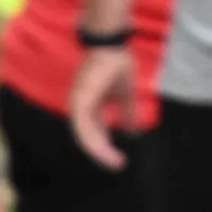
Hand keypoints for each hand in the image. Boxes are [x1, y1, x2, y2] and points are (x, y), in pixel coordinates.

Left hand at [68, 43, 141, 171]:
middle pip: (87, 138)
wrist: (112, 44)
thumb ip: (128, 113)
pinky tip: (105, 149)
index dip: (105, 148)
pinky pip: (83, 125)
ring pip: (84, 136)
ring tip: (115, 162)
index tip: (118, 160)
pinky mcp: (80, 99)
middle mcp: (80, 108)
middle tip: (117, 166)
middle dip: (102, 154)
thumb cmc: (116, 64)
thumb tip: (134, 133)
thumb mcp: (126, 95)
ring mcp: (78, 104)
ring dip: (99, 151)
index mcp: (90, 108)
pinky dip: (93, 139)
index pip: (94, 134)